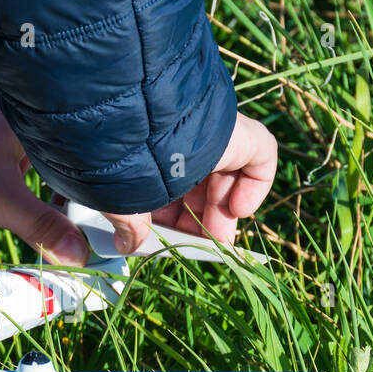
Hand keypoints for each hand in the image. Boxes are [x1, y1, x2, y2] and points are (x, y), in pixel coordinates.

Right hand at [102, 112, 276, 252]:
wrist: (124, 126)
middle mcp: (180, 140)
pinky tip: (239, 210)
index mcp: (149, 152)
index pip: (169, 189)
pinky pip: (260, 153)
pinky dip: (256, 184)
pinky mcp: (236, 130)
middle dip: (195, 220)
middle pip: (198, 184)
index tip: (167, 242)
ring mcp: (208, 132)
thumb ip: (129, 224)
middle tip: (193, 245)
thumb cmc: (111, 160)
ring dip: (220, 212)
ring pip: (226, 175)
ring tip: (216, 239)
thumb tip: (126, 244)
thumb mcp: (120, 200)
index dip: (170, 220)